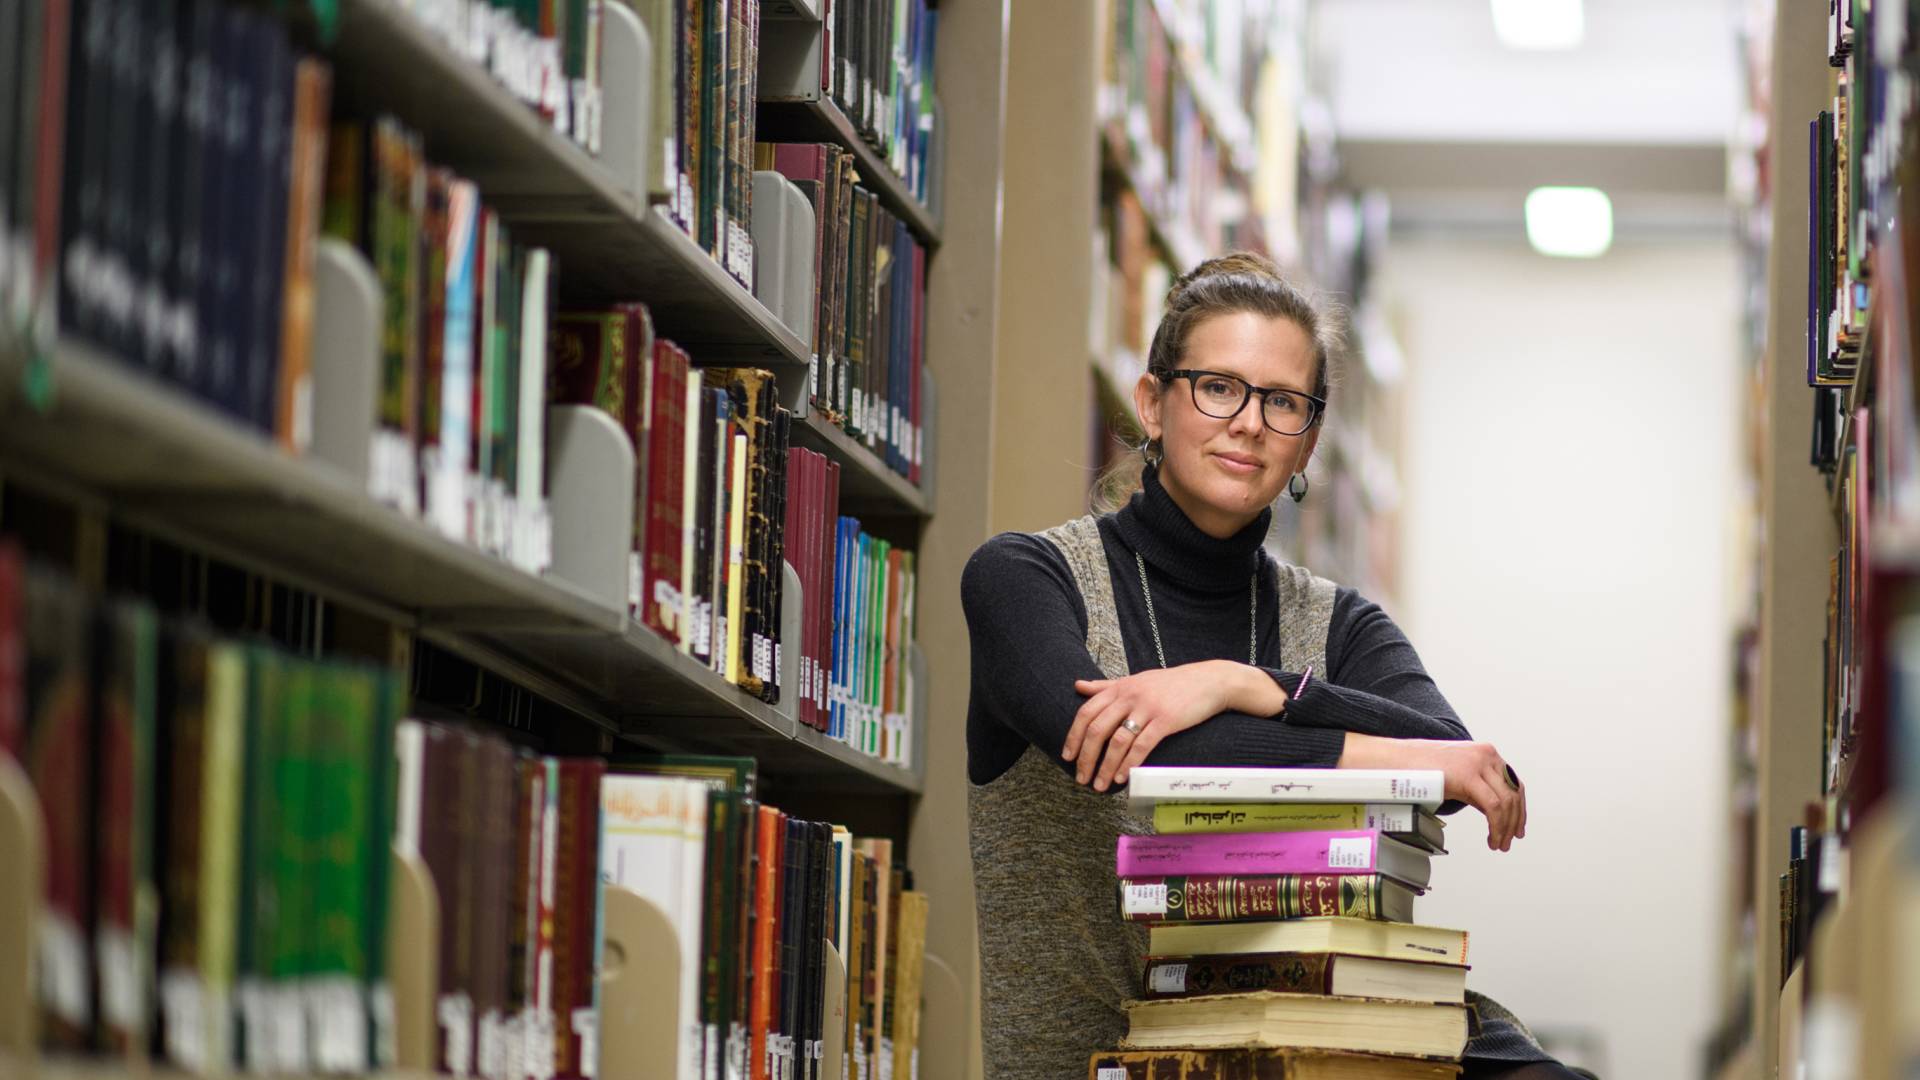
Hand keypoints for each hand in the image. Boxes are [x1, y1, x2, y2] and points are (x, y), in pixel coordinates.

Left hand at [1063, 661, 1278, 790]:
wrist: (1209, 681)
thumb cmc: (1171, 684)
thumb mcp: (1135, 680)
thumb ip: (1106, 686)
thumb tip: (1077, 685)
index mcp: (1120, 687)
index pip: (1086, 712)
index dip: (1073, 735)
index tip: (1067, 756)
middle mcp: (1130, 696)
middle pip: (1097, 729)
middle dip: (1086, 757)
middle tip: (1081, 778)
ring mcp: (1147, 708)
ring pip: (1117, 741)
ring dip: (1105, 767)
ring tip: (1100, 785)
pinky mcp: (1166, 720)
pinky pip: (1141, 745)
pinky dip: (1129, 764)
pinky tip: (1122, 778)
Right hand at [1340, 733, 1527, 850]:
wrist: (1397, 760)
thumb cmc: (1419, 769)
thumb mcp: (1456, 775)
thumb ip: (1476, 786)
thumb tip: (1491, 808)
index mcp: (1485, 753)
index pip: (1514, 783)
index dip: (1519, 808)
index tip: (1517, 827)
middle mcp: (1487, 755)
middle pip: (1514, 793)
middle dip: (1514, 821)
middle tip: (1508, 841)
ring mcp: (1479, 763)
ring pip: (1507, 802)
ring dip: (1505, 828)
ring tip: (1499, 844)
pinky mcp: (1469, 775)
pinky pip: (1494, 807)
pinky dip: (1497, 827)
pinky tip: (1491, 838)